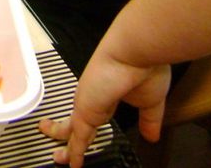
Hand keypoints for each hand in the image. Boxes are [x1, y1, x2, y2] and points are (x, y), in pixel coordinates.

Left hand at [38, 54, 170, 166]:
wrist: (135, 54)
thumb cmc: (145, 67)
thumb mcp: (151, 102)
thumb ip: (149, 121)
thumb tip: (151, 137)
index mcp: (108, 94)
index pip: (96, 113)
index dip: (91, 125)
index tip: (88, 133)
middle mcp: (94, 99)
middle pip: (76, 122)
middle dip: (67, 134)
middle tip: (62, 149)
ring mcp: (87, 106)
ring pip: (71, 130)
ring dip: (65, 146)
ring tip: (59, 158)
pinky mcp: (85, 113)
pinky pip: (77, 137)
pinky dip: (74, 152)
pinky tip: (71, 163)